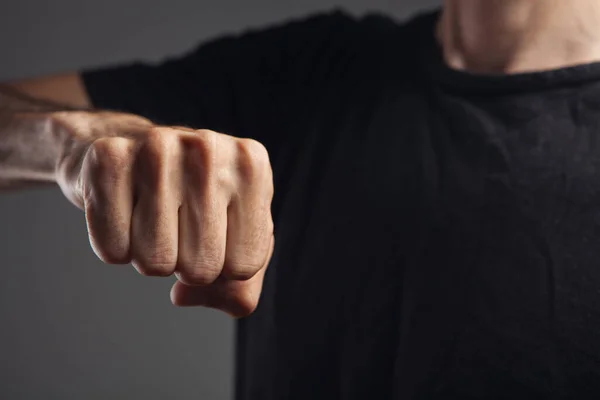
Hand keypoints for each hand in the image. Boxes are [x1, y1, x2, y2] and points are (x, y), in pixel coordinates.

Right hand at [54, 112, 274, 316]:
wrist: (130, 147)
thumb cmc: (193, 200)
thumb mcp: (236, 238)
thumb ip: (238, 290)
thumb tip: (183, 295)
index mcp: (252, 166)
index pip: (244, 266)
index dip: (224, 266)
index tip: (213, 231)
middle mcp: (209, 150)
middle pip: (201, 269)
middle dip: (185, 264)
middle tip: (177, 224)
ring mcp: (157, 147)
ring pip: (155, 263)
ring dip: (149, 256)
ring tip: (150, 215)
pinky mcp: (107, 157)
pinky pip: (112, 250)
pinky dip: (114, 246)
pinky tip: (122, 209)